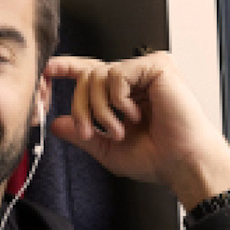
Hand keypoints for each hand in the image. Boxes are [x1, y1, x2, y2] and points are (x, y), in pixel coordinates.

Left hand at [43, 52, 229, 209]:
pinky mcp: (157, 66)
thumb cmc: (157, 158)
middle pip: (87, 75)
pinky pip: (116, 73)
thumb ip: (82, 133)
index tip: (47, 69)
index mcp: (125, 94)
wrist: (183, 163)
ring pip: (97, 74)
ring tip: (119, 130)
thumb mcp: (107, 149)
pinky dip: (118, 100)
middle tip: (89, 131)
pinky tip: (135, 115)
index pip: (90, 72)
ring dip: (100, 109)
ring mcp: (145, 70)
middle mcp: (135, 78)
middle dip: (80, 107)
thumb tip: (56, 124)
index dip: (66, 67)